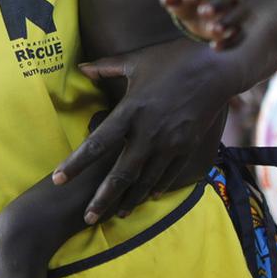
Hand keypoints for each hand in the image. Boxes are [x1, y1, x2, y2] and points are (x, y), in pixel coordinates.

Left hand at [53, 38, 232, 222]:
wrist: (217, 67)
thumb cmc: (173, 59)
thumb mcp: (136, 61)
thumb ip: (106, 68)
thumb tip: (81, 68)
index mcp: (131, 110)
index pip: (97, 143)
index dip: (76, 164)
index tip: (58, 179)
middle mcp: (149, 132)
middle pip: (121, 173)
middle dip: (103, 199)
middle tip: (88, 218)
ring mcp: (171, 142)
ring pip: (146, 180)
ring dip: (130, 199)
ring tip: (116, 214)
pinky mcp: (188, 146)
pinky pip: (170, 174)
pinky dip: (157, 187)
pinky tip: (148, 197)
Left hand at [159, 0, 247, 49]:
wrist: (204, 9)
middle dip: (216, 2)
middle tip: (202, 12)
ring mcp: (236, 7)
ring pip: (242, 11)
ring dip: (229, 20)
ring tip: (213, 30)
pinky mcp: (240, 25)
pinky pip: (242, 32)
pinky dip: (232, 40)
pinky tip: (216, 47)